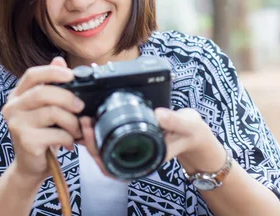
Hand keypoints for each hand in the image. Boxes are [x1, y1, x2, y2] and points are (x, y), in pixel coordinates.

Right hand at [1, 57, 84, 183]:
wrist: (31, 165)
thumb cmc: (42, 132)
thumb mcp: (47, 107)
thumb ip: (52, 85)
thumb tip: (59, 60)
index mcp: (18, 95)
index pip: (32, 75)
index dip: (53, 72)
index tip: (71, 75)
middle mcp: (12, 107)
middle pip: (43, 93)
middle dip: (68, 98)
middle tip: (81, 107)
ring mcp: (16, 124)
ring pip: (51, 113)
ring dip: (71, 122)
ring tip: (76, 130)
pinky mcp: (25, 141)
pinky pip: (55, 133)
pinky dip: (68, 137)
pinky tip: (68, 143)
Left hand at [79, 107, 225, 178]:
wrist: (195, 133)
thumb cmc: (191, 133)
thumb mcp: (186, 125)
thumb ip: (173, 121)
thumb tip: (158, 115)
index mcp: (145, 160)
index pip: (113, 165)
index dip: (97, 152)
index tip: (90, 133)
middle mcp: (136, 157)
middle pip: (104, 157)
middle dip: (90, 141)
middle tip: (84, 120)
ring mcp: (132, 149)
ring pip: (105, 149)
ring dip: (93, 135)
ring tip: (87, 116)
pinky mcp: (132, 139)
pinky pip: (112, 138)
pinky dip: (102, 129)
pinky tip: (97, 116)